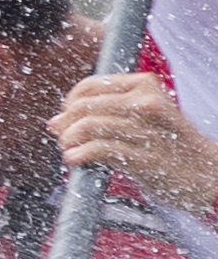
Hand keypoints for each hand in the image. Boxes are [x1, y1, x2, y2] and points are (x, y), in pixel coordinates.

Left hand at [54, 72, 217, 215]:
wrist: (209, 174)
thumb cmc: (171, 145)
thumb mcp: (148, 114)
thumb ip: (110, 111)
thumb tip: (55, 121)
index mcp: (145, 85)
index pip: (88, 87)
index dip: (69, 104)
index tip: (66, 118)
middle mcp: (146, 103)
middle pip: (83, 106)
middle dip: (65, 123)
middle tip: (62, 137)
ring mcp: (146, 130)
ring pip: (88, 126)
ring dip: (68, 140)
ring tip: (68, 149)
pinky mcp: (144, 157)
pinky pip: (98, 149)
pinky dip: (79, 155)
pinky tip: (75, 160)